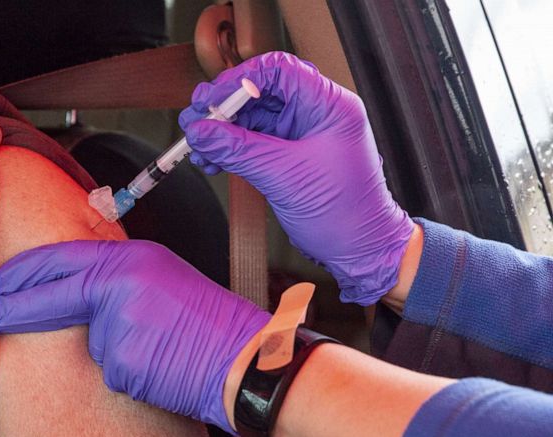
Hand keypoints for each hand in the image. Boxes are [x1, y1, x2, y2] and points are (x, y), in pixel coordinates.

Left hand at [0, 240, 269, 432]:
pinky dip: (128, 373)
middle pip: (55, 295)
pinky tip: (160, 368)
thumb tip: (72, 286)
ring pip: (89, 342)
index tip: (0, 281)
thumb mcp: (163, 277)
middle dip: (18, 306)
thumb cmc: (211, 322)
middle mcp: (122, 284)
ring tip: (158, 347)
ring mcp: (121, 325)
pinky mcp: (124, 363)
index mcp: (132, 258)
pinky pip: (110, 371)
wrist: (247, 361)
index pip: (63, 259)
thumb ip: (118, 277)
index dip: (26, 272)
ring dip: (110, 350)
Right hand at [179, 52, 413, 304]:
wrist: (358, 249)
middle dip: (224, 106)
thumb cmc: (344, 213)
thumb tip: (201, 132)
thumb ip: (238, 150)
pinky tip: (211, 160)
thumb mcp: (284, 176)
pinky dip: (229, 149)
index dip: (239, 80)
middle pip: (260, 92)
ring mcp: (301, 134)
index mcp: (328, 105)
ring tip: (198, 145)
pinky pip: (252, 142)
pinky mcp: (288, 155)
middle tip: (196, 119)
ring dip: (221, 131)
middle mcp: (315, 113)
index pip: (278, 71)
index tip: (211, 100)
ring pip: (252, 118)